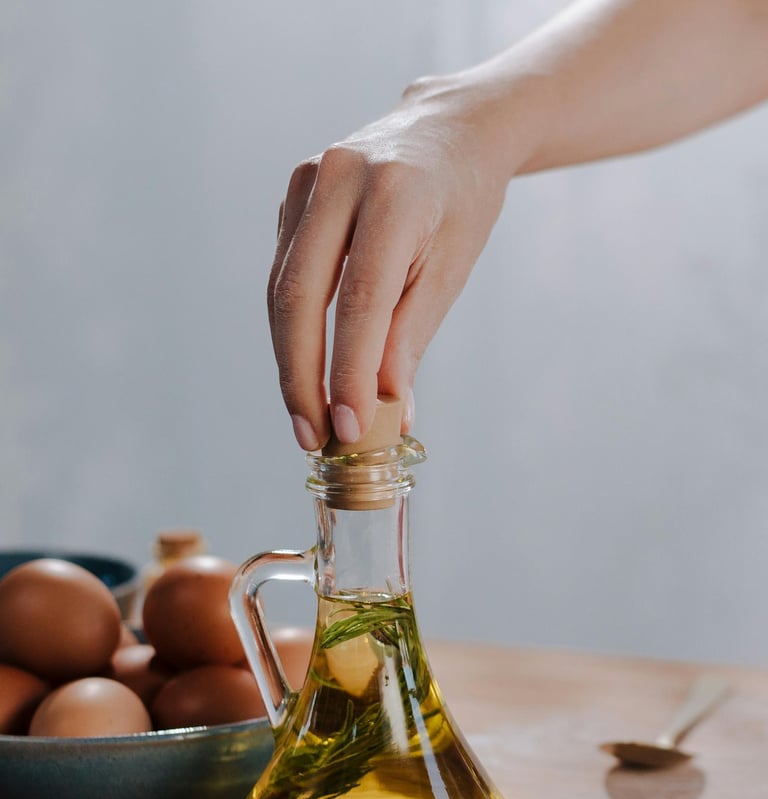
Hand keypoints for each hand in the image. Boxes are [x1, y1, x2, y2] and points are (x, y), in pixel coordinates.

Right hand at [267, 73, 515, 449]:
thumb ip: (410, 337)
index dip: (349, 371)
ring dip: (290, 362)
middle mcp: (339, 178)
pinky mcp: (292, 195)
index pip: (360, 299)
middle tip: (313, 437)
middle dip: (303, 378)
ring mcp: (306, 181)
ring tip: (307, 419)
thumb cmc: (462, 203)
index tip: (350, 428)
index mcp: (394, 193)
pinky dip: (291, 329)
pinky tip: (305, 371)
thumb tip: (384, 413)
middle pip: (300, 297)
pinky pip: (282, 274)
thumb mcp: (450, 269)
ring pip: (281, 291)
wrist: (451, 129)